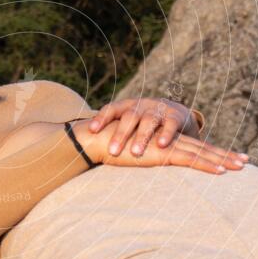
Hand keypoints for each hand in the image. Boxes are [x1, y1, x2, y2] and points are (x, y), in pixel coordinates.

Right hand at [72, 119, 247, 173]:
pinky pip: (190, 159)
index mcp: (165, 143)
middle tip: (247, 161)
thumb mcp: (132, 158)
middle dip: (226, 155)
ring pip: (201, 153)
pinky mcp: (162, 152)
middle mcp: (170, 141)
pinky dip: (207, 165)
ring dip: (223, 160)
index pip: (194, 148)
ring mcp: (168, 146)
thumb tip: (145, 178)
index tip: (230, 159)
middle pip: (203, 148)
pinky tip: (221, 171)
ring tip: (241, 166)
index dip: (213, 153)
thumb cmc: (112, 149)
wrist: (99, 139)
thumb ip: (143, 161)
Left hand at [88, 98, 209, 155]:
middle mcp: (141, 105)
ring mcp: (158, 109)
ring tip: (135, 153)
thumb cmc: (143, 125)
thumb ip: (109, 133)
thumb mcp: (128, 124)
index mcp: (126, 107)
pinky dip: (167, 134)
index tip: (92, 131)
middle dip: (120, 134)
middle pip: (129, 117)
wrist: (176, 114)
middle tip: (112, 152)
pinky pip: (170, 124)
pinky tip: (162, 145)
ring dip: (142, 136)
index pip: (111, 109)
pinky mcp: (176, 115)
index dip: (101, 118)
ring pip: (149, 121)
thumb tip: (81, 145)